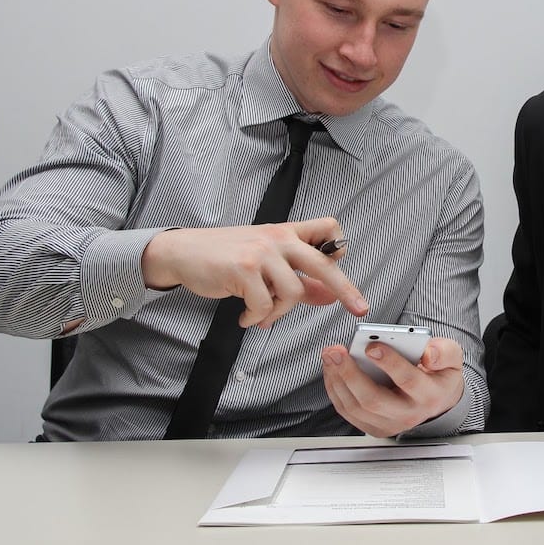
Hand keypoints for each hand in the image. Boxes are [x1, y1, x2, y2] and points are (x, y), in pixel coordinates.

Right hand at [140, 217, 367, 328]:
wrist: (184, 252)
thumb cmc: (226, 256)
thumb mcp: (265, 262)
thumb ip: (299, 278)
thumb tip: (329, 296)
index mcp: (286, 232)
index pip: (327, 227)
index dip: (338, 246)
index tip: (340, 263)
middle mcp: (277, 238)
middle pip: (322, 263)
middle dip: (345, 289)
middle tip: (359, 308)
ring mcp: (261, 252)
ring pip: (292, 292)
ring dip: (278, 313)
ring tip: (262, 315)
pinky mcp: (243, 269)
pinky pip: (265, 305)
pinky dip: (257, 317)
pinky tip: (246, 316)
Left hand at [321, 336, 464, 437]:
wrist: (437, 399)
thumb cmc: (439, 373)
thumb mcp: (452, 358)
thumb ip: (444, 352)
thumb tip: (428, 354)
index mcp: (429, 395)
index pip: (407, 380)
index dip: (389, 363)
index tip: (371, 346)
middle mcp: (408, 415)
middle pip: (373, 400)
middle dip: (350, 373)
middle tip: (336, 351)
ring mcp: (389, 424)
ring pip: (356, 407)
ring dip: (337, 380)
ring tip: (330, 355)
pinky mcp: (374, 427)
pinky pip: (348, 411)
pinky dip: (335, 389)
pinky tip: (331, 369)